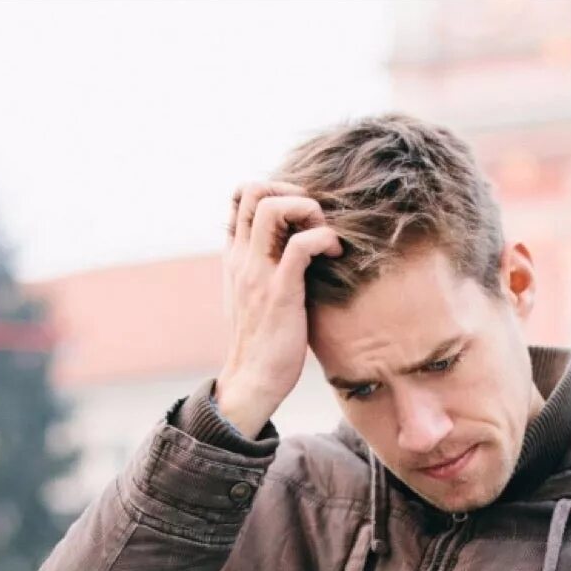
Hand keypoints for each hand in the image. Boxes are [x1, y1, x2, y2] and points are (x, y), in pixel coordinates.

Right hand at [214, 181, 342, 438]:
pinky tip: (335, 255)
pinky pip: (302, 244)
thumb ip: (261, 267)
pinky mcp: (280, 292)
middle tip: (314, 219)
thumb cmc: (263, 341)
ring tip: (324, 235)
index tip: (299, 214)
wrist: (253, 381)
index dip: (273, 190)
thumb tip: (289, 246)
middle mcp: (241, 258)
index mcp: (235, 256)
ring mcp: (257, 273)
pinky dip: (325, 238)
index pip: (239, 198)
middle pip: (252, 190)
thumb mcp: (253, 296)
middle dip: (291, 191)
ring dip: (307, 209)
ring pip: (272, 207)